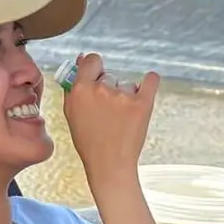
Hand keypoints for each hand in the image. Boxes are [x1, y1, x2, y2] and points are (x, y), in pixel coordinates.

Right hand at [61, 53, 159, 184]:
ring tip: (120, 118)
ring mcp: (123, 96)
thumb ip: (73, 86)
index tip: (97, 75)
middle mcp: (101, 89)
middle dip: (109, 88)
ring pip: (127, 84)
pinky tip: (147, 85)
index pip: (92, 60)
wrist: (109, 164)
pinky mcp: (142, 104)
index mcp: (81, 90)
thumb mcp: (71, 113)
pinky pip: (151, 81)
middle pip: (109, 75)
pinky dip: (150, 82)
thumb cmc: (89, 141)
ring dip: (126, 96)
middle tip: (107, 110)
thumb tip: (80, 59)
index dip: (95, 67)